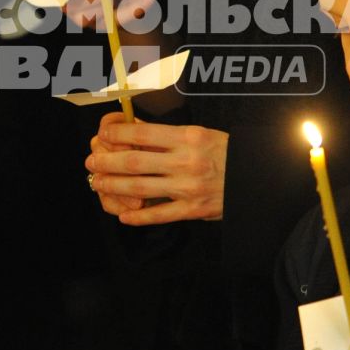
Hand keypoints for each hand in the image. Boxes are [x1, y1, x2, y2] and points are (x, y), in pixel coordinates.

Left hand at [85, 114, 225, 224]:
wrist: (257, 177)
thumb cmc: (228, 152)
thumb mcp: (201, 134)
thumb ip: (170, 136)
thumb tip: (136, 132)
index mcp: (189, 137)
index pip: (143, 134)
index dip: (117, 134)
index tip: (104, 135)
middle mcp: (186, 162)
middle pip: (134, 162)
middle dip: (107, 162)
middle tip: (92, 161)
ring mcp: (188, 188)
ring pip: (140, 188)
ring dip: (113, 186)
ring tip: (98, 183)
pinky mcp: (193, 210)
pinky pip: (160, 215)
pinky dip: (139, 217)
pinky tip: (124, 216)